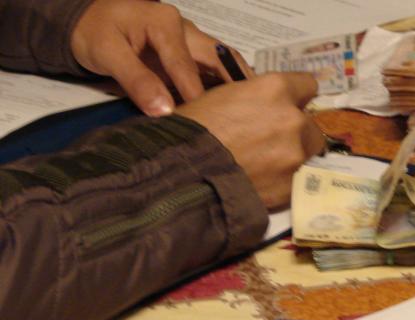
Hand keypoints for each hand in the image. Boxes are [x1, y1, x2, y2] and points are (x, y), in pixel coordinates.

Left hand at [71, 0, 251, 115]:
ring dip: (235, 86)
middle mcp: (186, 29)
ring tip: (251, 114)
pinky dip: (224, 88)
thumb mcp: (107, 54)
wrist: (84, 22)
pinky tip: (233, 109)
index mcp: (166, 24)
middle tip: (251, 114)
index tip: (208, 122)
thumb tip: (163, 110)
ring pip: (222, 63)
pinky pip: (212, 70)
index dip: (195, 95)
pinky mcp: (188, 54)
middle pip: (220, 58)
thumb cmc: (93, 33)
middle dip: (237, 85)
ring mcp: (190, 41)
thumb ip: (136, 81)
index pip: (186, 65)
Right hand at [176, 73, 325, 208]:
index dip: (297, 97)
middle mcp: (293, 119)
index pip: (308, 86)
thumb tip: (267, 106)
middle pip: (311, 124)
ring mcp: (295, 154)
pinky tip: (265, 181)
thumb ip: (256, 99)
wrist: (182, 174)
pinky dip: (285, 179)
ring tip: (267, 164)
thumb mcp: (224, 96)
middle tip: (272, 141)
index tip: (289, 106)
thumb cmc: (192, 129)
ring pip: (308, 152)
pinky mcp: (291, 184)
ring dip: (294, 155)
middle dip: (296, 131)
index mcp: (275, 89)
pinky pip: (298, 178)